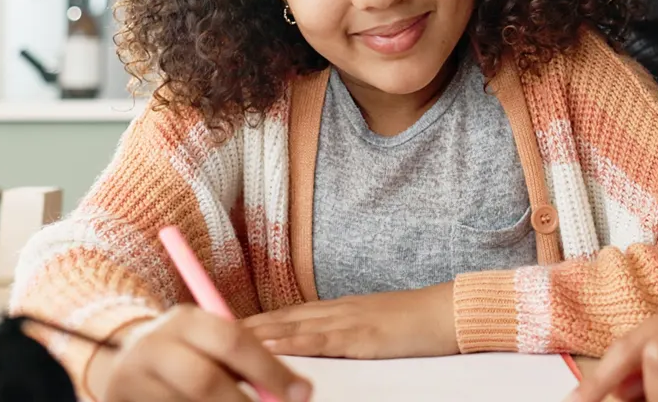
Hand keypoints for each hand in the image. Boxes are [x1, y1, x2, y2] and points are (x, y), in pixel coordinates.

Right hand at [96, 306, 311, 401]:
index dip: (271, 370)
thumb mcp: (211, 344)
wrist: (124, 363)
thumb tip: (296, 391)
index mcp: (187, 320)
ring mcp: (133, 377)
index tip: (301, 393)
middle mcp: (156, 344)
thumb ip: (249, 362)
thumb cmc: (187, 354)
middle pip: (206, 380)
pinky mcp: (120, 399)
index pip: (234, 341)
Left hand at [244, 283, 459, 358]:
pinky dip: (291, 343)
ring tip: (224, 339)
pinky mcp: (361, 338)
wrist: (450, 312)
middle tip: (208, 330)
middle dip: (244, 326)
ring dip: (257, 334)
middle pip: (281, 318)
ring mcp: (347, 321)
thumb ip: (348, 332)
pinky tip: (269, 348)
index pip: (288, 314)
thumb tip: (323, 347)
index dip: (256, 319)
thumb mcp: (376, 324)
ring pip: (292, 327)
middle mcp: (336, 310)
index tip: (225, 324)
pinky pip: (320, 341)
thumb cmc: (418, 323)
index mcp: (339, 308)